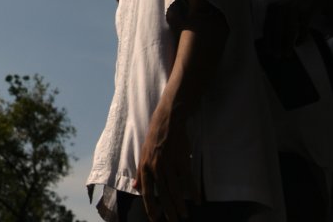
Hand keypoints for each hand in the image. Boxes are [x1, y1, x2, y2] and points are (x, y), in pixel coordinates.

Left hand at [134, 99, 195, 220]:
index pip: (147, 191)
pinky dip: (193, 191)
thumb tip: (135, 187)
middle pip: (162, 193)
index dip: (150, 206)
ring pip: (175, 189)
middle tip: (172, 221)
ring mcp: (169, 163)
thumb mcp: (143, 154)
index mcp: (145, 166)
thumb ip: (141, 173)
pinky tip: (197, 200)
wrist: (168, 120)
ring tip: (184, 215)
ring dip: (180, 204)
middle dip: (167, 210)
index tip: (155, 218)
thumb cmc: (155, 138)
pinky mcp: (181, 159)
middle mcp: (155, 167)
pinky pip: (188, 179)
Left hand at [263, 0, 318, 53]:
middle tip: (277, 56)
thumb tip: (268, 43)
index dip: (268, 39)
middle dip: (277, 44)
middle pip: (278, 29)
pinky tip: (298, 44)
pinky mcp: (305, 11)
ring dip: (288, 43)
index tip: (268, 51)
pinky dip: (300, 37)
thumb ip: (275, 24)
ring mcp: (293, 8)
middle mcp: (281, 7)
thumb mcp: (281, 12)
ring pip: (290, 29)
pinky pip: (302, 27)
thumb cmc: (293, 9)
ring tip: (287, 53)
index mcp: (272, 8)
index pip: (268, 26)